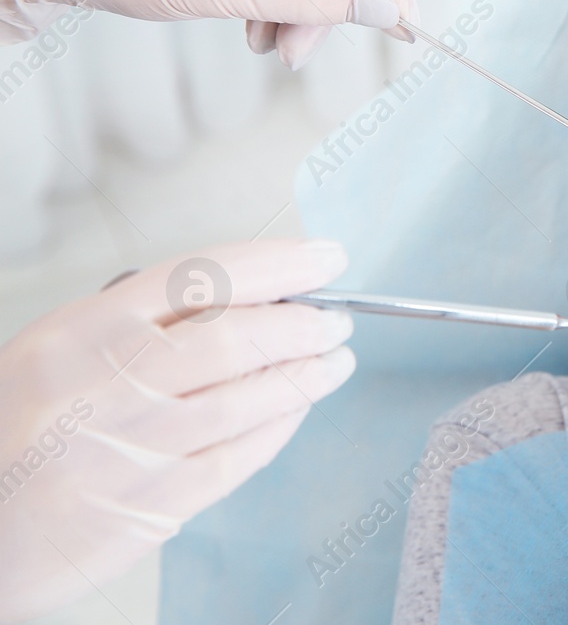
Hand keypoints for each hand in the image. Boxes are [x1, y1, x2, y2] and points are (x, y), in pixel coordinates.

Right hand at [0, 239, 355, 623]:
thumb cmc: (15, 429)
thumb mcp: (58, 351)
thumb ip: (143, 321)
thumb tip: (256, 292)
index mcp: (79, 333)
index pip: (199, 278)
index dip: (276, 263)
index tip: (324, 258)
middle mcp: (103, 387)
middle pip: (232, 338)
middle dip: (301, 323)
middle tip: (336, 317)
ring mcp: (128, 450)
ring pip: (244, 401)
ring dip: (304, 375)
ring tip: (334, 359)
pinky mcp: (146, 508)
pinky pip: (235, 459)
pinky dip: (278, 428)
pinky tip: (297, 409)